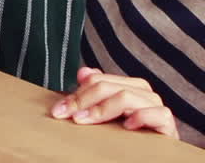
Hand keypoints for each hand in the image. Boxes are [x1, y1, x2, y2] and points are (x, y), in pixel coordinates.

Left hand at [51, 67, 178, 137]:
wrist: (157, 155)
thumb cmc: (131, 136)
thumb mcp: (109, 115)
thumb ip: (96, 93)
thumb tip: (83, 72)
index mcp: (128, 85)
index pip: (98, 80)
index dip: (77, 94)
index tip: (59, 110)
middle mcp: (143, 92)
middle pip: (108, 86)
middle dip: (83, 100)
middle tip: (68, 116)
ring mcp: (156, 105)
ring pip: (126, 96)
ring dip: (102, 109)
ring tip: (85, 121)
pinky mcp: (167, 122)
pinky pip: (156, 113)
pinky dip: (141, 117)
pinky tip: (127, 126)